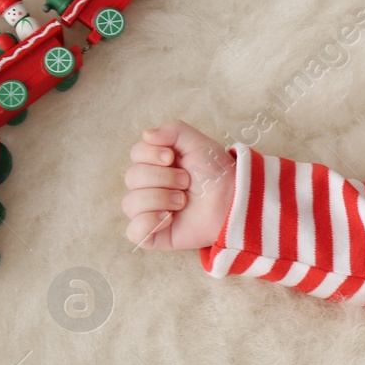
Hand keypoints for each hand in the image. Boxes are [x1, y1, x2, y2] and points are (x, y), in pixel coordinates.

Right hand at [122, 121, 235, 249]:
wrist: (234, 201)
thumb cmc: (217, 173)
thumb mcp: (199, 143)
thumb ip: (174, 131)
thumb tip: (146, 135)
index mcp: (157, 164)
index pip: (136, 154)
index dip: (150, 154)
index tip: (172, 158)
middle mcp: (150, 186)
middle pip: (132, 177)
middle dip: (162, 178)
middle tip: (186, 182)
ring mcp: (150, 211)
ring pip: (130, 203)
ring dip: (160, 198)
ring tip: (183, 201)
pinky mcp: (154, 234)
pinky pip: (133, 231)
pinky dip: (149, 222)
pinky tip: (168, 218)